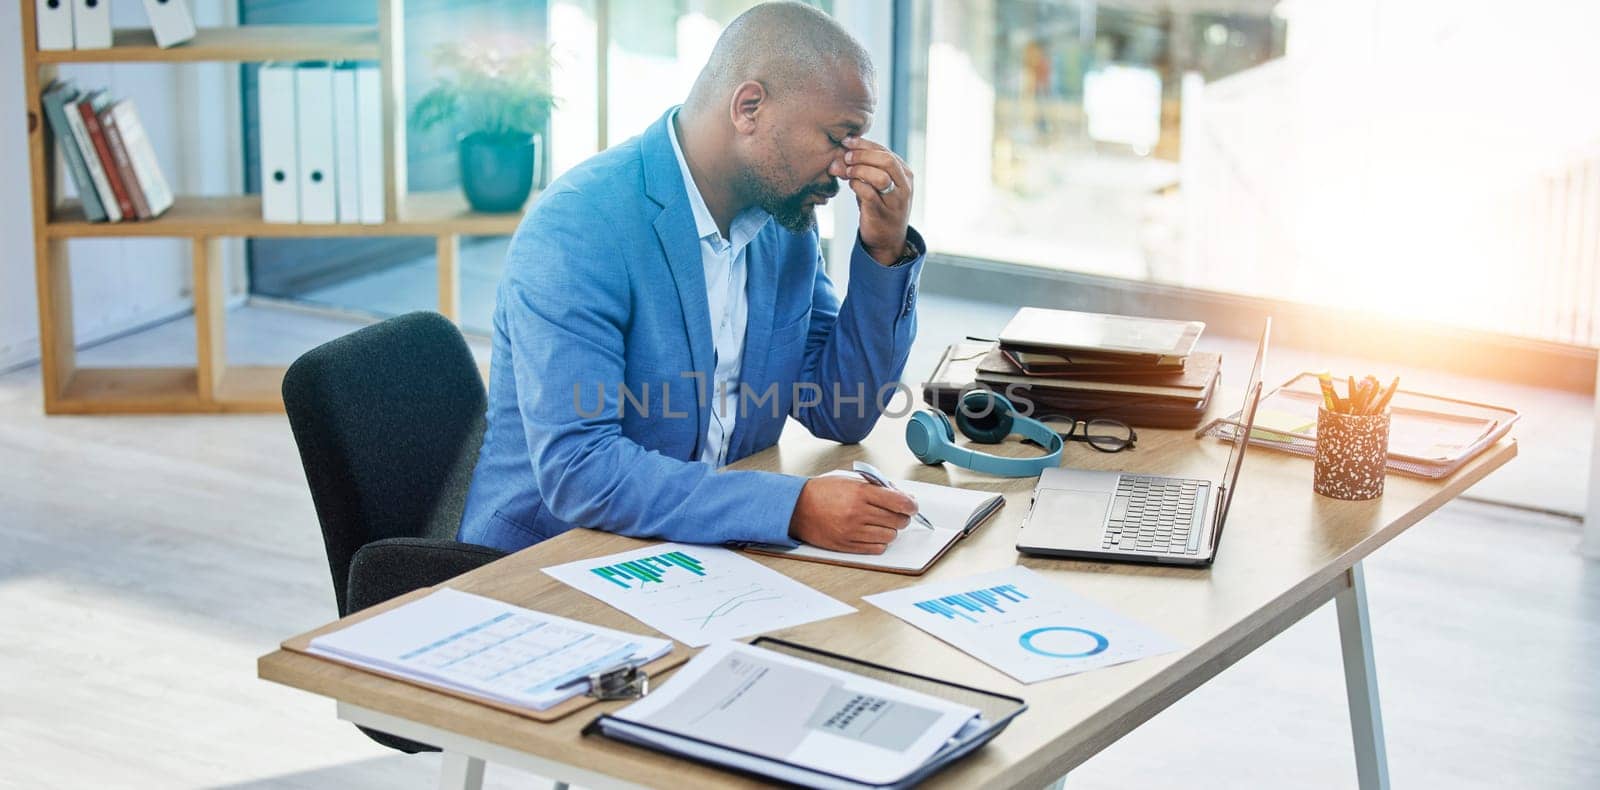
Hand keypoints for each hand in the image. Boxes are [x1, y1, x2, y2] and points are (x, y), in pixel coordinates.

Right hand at [788, 476, 916, 553]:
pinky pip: (876, 548)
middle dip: (902, 517)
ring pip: (889, 536)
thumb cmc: (821, 492)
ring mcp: (852, 531)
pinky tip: (873, 534)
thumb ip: (876, 488)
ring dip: (890, 530)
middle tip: (897, 514)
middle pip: (898, 520)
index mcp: (860, 493)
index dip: (911, 504)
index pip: (899, 501)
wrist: (796, 508)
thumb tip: (901, 496)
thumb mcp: (849, 481)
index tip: (912, 505)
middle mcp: (857, 512)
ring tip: (882, 523)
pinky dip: (879, 542)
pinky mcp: (847, 545)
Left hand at [829, 137, 913, 266]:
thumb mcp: (876, 185)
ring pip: (880, 176)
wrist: (887, 241)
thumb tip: (839, 154)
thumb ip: (863, 169)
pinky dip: (856, 185)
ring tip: (847, 172)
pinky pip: (868, 194)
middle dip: (862, 155)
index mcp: (904, 174)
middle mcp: (904, 186)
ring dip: (859, 170)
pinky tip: (851, 185)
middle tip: (846, 157)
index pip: (885, 151)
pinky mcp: (882, 214)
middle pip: (886, 160)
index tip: (846, 142)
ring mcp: (895, 201)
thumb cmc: (879, 207)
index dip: (864, 144)